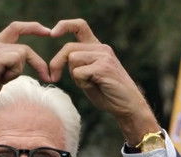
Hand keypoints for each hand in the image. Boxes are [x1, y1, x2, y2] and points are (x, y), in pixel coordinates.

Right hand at [0, 21, 51, 138]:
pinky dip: (14, 73)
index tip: (48, 31)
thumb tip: (23, 62)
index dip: (32, 28)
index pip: (16, 28)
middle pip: (24, 47)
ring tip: (3, 80)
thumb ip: (8, 65)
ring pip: (22, 54)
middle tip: (48, 77)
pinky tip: (1, 80)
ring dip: (18, 72)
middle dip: (39, 62)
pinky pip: (17, 59)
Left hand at [49, 19, 158, 144]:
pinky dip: (81, 83)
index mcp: (97, 47)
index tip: (52, 34)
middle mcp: (101, 48)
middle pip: (69, 48)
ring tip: (89, 84)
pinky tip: (95, 87)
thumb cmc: (107, 94)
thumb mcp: (88, 76)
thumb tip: (58, 61)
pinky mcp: (103, 67)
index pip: (79, 26)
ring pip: (73, 59)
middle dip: (56, 63)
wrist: (128, 106)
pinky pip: (78, 72)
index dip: (64, 25)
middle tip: (54, 78)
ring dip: (75, 76)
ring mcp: (104, 56)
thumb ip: (76, 65)